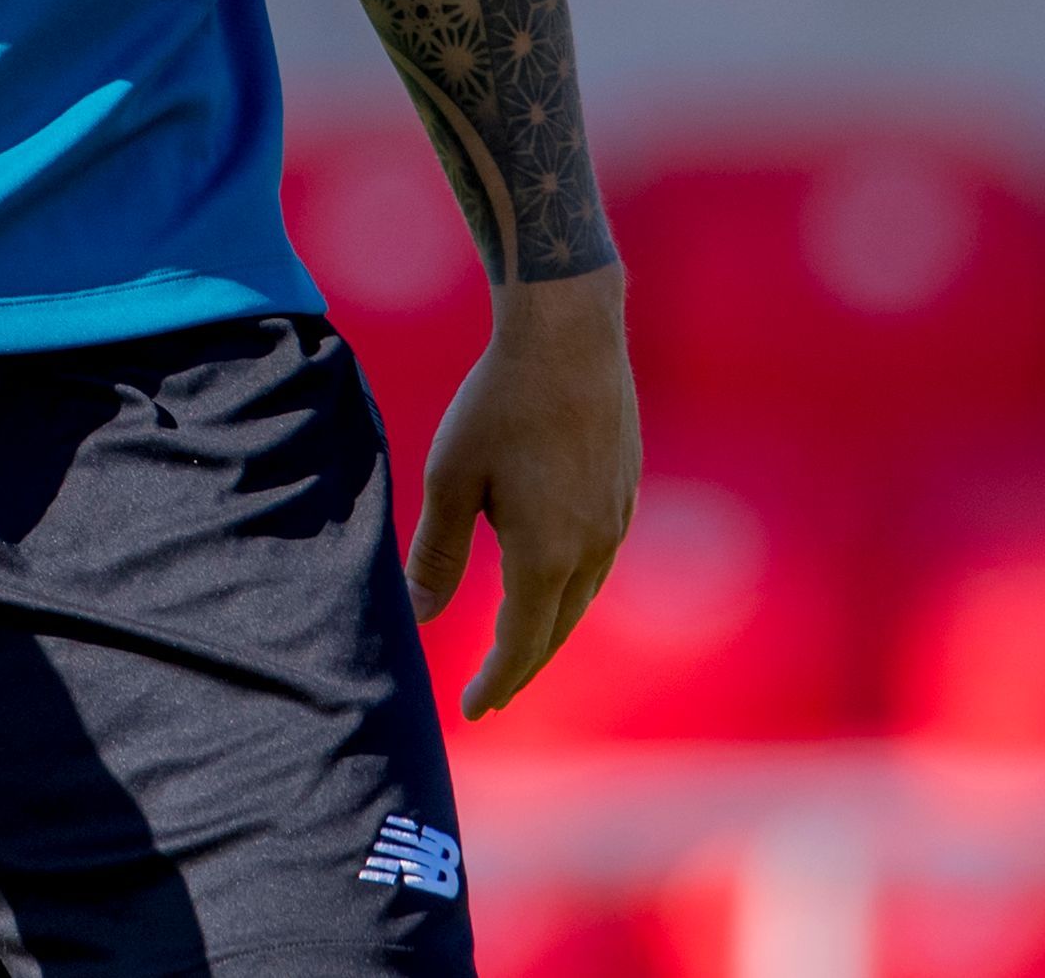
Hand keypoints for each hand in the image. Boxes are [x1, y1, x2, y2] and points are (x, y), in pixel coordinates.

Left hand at [409, 263, 636, 718]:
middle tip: (492, 694)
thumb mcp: (451, 478)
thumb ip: (437, 554)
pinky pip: (597, 562)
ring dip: (548, 629)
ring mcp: (616, 520)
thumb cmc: (499, 403)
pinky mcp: (625, 491)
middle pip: (556, 631)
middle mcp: (593, 549)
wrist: (570, 334)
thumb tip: (419, 618)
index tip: (471, 710)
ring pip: (582, 598)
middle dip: (521, 667)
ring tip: (517, 646)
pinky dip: (569, 589)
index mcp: (547, 555)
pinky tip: (551, 581)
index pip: (522, 644)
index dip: (497, 681)